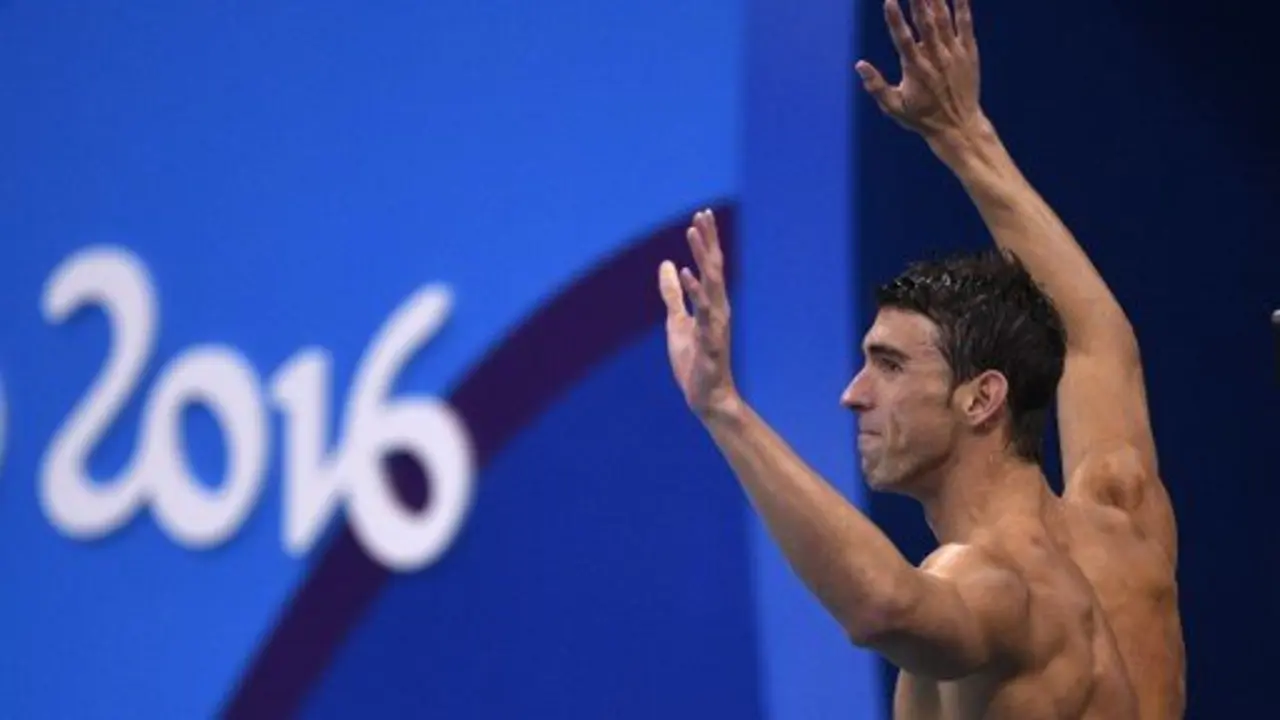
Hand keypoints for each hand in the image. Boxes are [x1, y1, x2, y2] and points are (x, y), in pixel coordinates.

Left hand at [658, 209, 738, 417]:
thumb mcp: (677, 321)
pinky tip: (687, 273)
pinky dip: (696, 292)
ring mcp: (716, 325)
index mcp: (711, 303)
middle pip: (714, 269)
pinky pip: (704, 313)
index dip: (706, 241)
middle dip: (708, 241)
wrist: (705, 396)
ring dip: (702, 258)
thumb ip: (673, 294)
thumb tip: (669, 265)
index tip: (701, 215)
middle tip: (703, 215)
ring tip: (693, 234)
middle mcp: (718, 309)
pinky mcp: (711, 342)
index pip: (709, 266)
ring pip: (712, 285)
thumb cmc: (695, 360)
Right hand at [855, 0, 982, 138]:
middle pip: (925, 23)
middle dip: (918, 1)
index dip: (895, 19)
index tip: (889, 0)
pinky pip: (965, 24)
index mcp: (915, 69)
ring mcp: (954, 53)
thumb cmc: (923, 118)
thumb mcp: (894, 107)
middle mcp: (935, 58)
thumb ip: (876, 86)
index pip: (903, 39)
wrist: (959, 126)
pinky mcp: (968, 53)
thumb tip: (859, 65)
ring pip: (944, 19)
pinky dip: (961, 7)